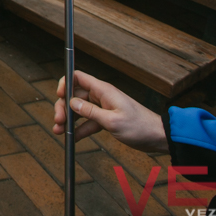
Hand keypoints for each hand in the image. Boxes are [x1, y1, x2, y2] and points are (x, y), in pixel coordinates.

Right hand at [53, 70, 168, 152]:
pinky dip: (80, 129)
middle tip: (58, 121)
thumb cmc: (139, 127)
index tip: (59, 96)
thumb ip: (90, 112)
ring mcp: (103, 108)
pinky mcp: (106, 120)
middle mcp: (101, 97)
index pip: (78, 78)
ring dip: (68, 120)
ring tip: (59, 131)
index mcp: (103, 91)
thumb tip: (71, 102)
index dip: (65, 84)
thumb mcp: (112, 121)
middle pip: (74, 96)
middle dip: (64, 107)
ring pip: (79, 110)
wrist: (157, 137)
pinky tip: (73, 138)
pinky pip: (88, 122)